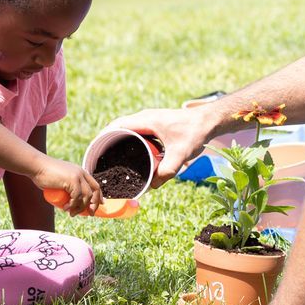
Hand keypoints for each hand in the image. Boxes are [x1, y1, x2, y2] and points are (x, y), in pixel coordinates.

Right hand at [33, 157, 101, 214]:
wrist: (36, 166)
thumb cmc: (44, 174)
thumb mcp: (60, 180)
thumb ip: (65, 186)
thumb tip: (68, 201)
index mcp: (80, 172)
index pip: (95, 185)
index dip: (99, 196)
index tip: (100, 205)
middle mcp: (81, 173)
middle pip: (94, 191)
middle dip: (94, 204)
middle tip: (89, 214)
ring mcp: (77, 176)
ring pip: (86, 196)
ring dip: (80, 208)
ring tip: (71, 213)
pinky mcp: (71, 180)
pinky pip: (77, 197)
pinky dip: (72, 205)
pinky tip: (66, 208)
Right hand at [102, 104, 217, 187]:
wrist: (209, 120)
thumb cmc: (195, 132)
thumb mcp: (181, 154)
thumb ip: (168, 170)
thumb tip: (153, 186)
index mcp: (146, 120)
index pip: (116, 125)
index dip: (104, 137)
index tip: (95, 150)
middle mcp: (145, 117)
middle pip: (118, 127)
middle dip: (108, 141)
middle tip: (100, 158)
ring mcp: (150, 119)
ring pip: (126, 128)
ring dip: (118, 140)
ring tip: (110, 157)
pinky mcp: (155, 124)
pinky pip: (136, 130)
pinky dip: (129, 139)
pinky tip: (130, 153)